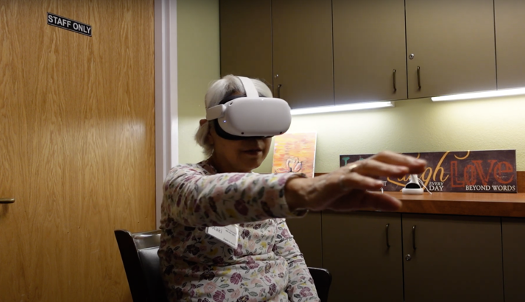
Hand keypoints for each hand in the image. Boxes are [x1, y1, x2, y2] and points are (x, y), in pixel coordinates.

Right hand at [285, 151, 425, 211]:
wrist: (311, 196)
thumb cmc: (336, 195)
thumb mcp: (361, 201)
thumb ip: (379, 201)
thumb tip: (399, 204)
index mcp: (365, 171)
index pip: (387, 161)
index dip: (404, 162)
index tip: (422, 166)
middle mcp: (358, 168)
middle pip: (381, 158)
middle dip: (401, 161)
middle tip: (419, 166)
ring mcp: (348, 173)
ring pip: (369, 166)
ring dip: (387, 168)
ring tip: (402, 172)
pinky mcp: (337, 182)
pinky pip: (353, 180)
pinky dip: (367, 182)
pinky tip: (378, 185)